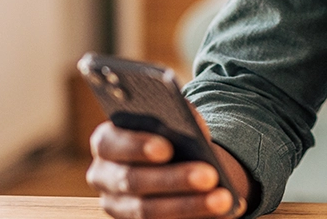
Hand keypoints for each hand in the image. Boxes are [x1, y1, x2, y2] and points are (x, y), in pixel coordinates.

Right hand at [87, 111, 248, 218]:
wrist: (174, 159)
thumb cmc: (171, 132)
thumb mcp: (173, 119)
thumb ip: (176, 120)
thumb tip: (196, 133)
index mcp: (106, 142)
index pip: (110, 143)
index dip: (136, 146)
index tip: (167, 148)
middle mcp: (104, 177)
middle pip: (133, 180)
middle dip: (174, 179)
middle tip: (210, 175)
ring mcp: (118, 206)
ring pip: (148, 212)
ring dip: (188, 206)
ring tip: (222, 199)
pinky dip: (194, 218)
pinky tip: (222, 213)